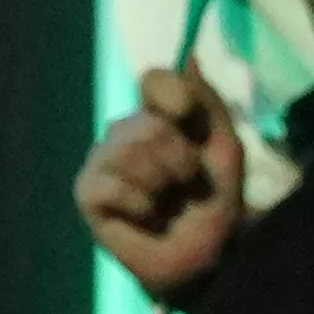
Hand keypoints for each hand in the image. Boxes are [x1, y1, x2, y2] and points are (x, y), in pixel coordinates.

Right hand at [77, 59, 249, 305]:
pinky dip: (140, 204)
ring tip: (168, 203)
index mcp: (159, 116)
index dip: (173, 96)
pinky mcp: (88, 195)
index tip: (190, 119)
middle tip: (186, 186)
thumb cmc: (216, 205)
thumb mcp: (225, 148)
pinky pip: (110, 184)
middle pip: (146, 124)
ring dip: (162, 183)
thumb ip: (208, 101)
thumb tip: (190, 54)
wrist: (209, 258)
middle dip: (179, 159)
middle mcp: (126, 133)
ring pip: (128, 151)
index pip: (153, 80)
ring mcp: (103, 162)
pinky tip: (147, 219)